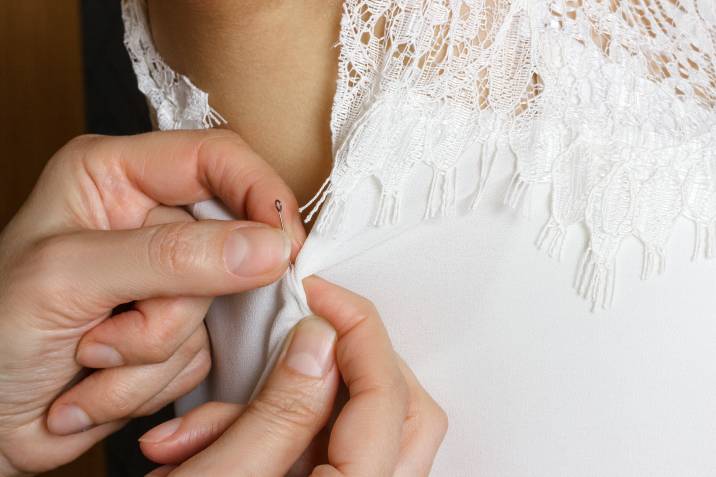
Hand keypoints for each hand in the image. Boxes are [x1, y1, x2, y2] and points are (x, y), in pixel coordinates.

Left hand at [0, 130, 305, 475]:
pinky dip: (151, 380)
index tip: (283, 247)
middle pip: (227, 246)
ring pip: (215, 311)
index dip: (260, 194)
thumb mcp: (71, 280)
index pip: (217, 158)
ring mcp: (165, 280)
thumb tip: (267, 247)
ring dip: (150, 352)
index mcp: (115, 176)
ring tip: (89, 356)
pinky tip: (95, 380)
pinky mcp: (174, 331)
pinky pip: (203, 354)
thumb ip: (172, 257)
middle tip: (109, 326)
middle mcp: (146, 220)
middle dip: (172, 307)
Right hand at [139, 276, 447, 476]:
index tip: (320, 295)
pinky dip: (282, 430)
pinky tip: (213, 439)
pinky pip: (332, 451)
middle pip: (404, 410)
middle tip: (308, 323)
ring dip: (300, 401)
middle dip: (354, 355)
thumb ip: (279, 410)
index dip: (358, 329)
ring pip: (370, 428)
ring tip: (212, 421)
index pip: (387, 396)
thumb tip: (319, 341)